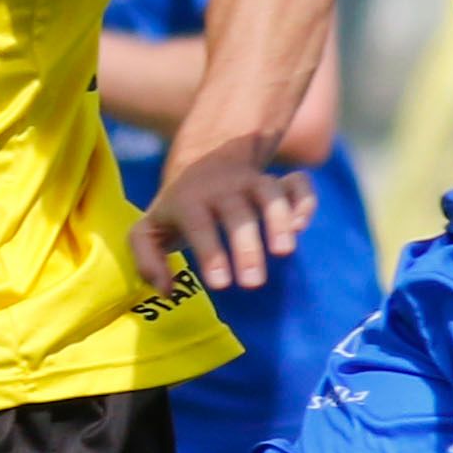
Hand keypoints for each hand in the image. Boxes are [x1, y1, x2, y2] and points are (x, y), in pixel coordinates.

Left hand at [135, 149, 313, 297]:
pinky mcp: (277, 181)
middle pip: (238, 213)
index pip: (199, 224)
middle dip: (246, 247)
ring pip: (270, 193)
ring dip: (279, 219)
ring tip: (284, 251)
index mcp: (188, 200)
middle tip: (253, 282)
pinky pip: (298, 183)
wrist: (202, 161)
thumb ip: (147, 260)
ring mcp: (252, 181)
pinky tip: (300, 226)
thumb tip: (166, 291)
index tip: (221, 284)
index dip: (210, 253)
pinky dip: (304, 201)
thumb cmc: (177, 209)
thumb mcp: (150, 229)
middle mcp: (222, 188)